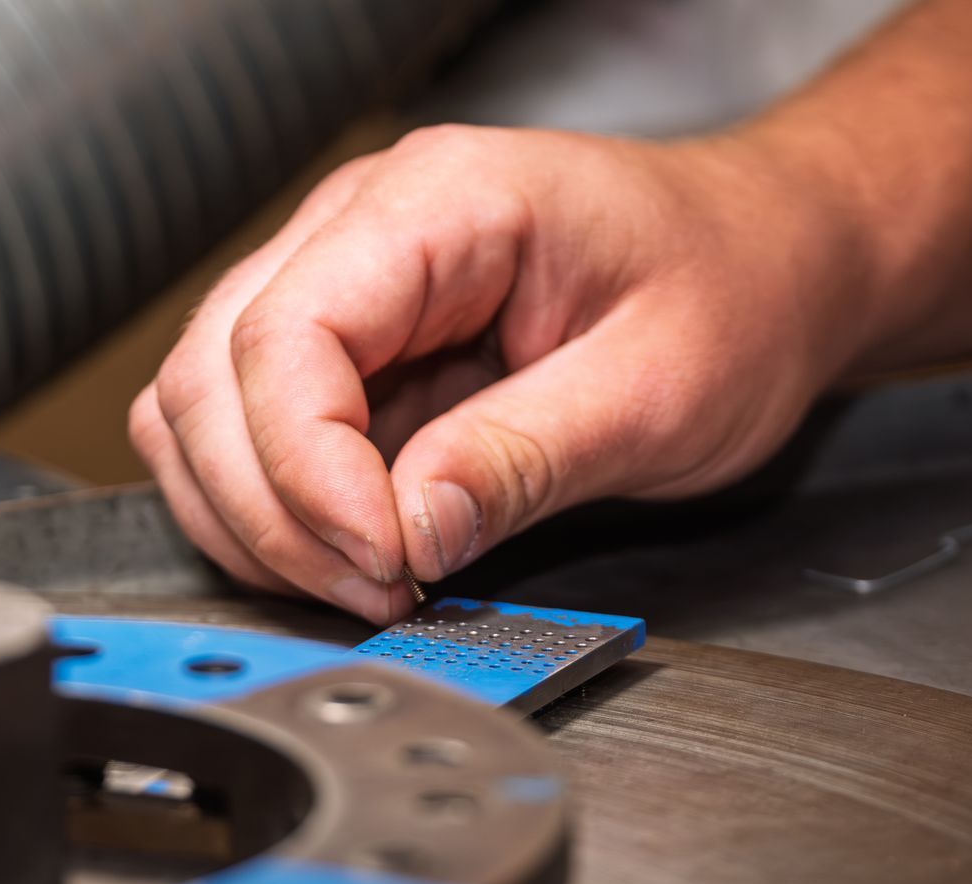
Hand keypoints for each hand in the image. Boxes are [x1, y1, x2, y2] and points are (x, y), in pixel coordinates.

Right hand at [130, 123, 875, 621]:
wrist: (767, 263)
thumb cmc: (733, 292)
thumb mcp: (659, 390)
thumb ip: (526, 457)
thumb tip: (411, 533)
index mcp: (440, 203)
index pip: (287, 334)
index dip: (307, 469)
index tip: (383, 560)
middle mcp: (363, 229)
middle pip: (214, 374)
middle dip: (272, 509)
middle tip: (377, 592)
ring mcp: (345, 288)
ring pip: (204, 408)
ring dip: (257, 516)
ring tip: (368, 582)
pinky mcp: (353, 352)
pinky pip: (255, 433)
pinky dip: (277, 509)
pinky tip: (357, 555)